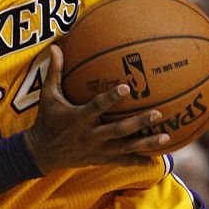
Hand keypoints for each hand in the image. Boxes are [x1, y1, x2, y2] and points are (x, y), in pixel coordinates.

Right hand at [25, 45, 169, 174]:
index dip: (111, 98)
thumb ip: (54, 73)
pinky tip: (155, 161)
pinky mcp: (100, 159)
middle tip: (158, 113)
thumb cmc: (47, 121)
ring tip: (167, 138)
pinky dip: (138, 162)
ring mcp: (98, 149)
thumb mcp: (47, 97)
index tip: (127, 87)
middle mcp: (91, 135)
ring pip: (126, 147)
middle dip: (139, 123)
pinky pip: (122, 161)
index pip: (97, 107)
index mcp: (79, 118)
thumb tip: (55, 47)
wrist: (41, 154)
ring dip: (146, 143)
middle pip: (119, 130)